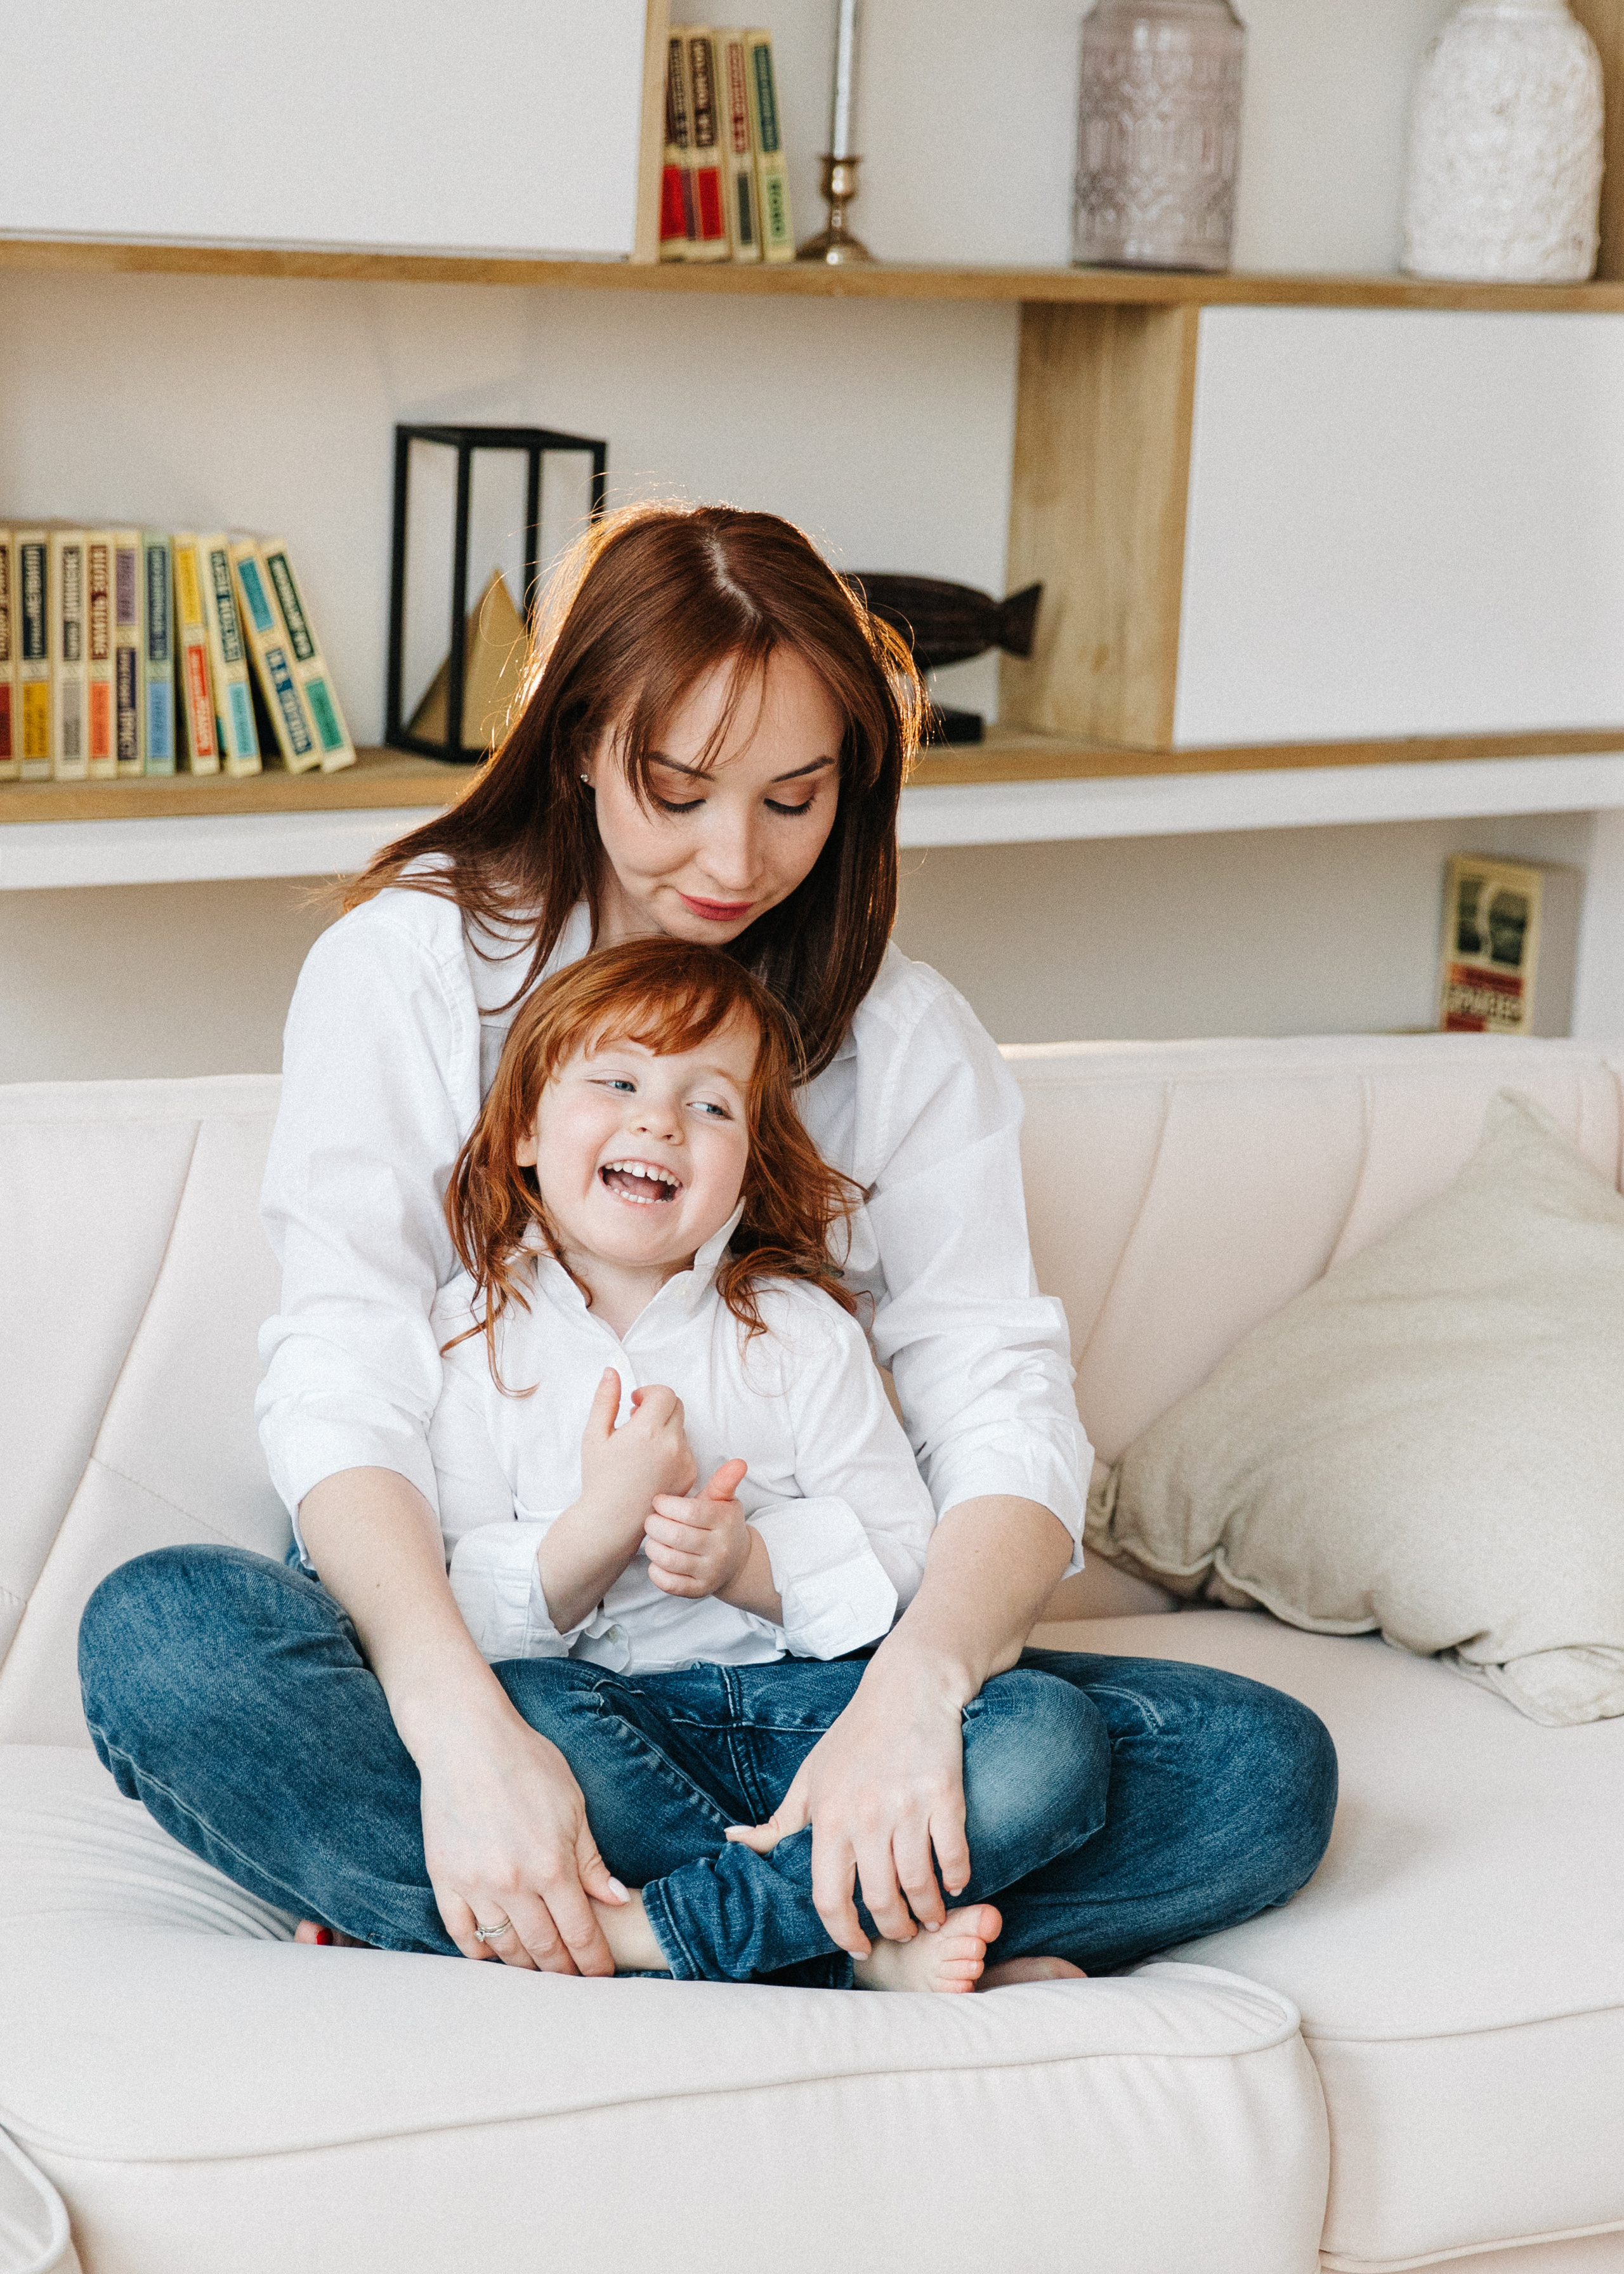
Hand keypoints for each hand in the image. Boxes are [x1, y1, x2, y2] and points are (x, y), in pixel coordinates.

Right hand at [415, 1701, 629, 1973]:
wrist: (466, 1740)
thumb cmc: (526, 1764)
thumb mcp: (572, 1805)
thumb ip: (590, 1860)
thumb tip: (615, 1899)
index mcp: (552, 1865)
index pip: (580, 1933)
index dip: (594, 1962)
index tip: (602, 1977)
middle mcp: (514, 1883)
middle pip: (544, 1949)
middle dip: (563, 1972)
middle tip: (573, 1982)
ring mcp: (475, 1885)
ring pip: (504, 1948)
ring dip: (525, 1966)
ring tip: (540, 1971)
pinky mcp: (444, 1880)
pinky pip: (462, 1934)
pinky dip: (481, 1951)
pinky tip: (495, 1954)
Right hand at [577, 1369, 696, 1529]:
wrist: (612, 1520)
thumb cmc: (599, 1478)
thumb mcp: (595, 1435)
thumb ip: (605, 1399)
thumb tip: (612, 1371)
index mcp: (647, 1431)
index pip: (664, 1393)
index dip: (648, 1393)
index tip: (635, 1403)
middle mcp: (671, 1444)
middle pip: (676, 1406)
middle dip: (658, 1406)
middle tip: (636, 1421)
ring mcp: (684, 1460)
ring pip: (681, 1427)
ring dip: (664, 1427)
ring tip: (640, 1447)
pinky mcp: (690, 1474)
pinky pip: (686, 1448)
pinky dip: (671, 1447)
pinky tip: (651, 1464)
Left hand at [644, 1458, 750, 1599]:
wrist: (736, 1562)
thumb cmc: (721, 1524)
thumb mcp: (724, 1501)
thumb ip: (725, 1481)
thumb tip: (739, 1462)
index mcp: (725, 1521)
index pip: (690, 1512)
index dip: (667, 1505)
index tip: (659, 1502)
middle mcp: (720, 1548)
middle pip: (676, 1536)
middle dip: (654, 1525)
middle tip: (651, 1520)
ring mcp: (710, 1572)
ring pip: (669, 1560)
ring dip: (653, 1547)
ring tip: (653, 1538)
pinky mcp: (698, 1590)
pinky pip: (669, 1584)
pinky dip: (656, 1571)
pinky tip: (658, 1560)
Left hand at [725, 1648, 970, 1957]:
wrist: (908, 1688)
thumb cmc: (855, 1736)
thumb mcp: (810, 1777)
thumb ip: (778, 1821)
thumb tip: (735, 1841)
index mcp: (828, 1818)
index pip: (829, 1897)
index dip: (843, 1932)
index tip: (857, 1945)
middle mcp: (865, 1818)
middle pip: (880, 1901)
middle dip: (894, 1928)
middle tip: (902, 1931)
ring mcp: (907, 1808)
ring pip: (919, 1886)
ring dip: (928, 1912)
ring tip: (930, 1915)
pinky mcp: (944, 1796)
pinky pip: (954, 1857)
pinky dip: (956, 1879)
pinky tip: (954, 1884)